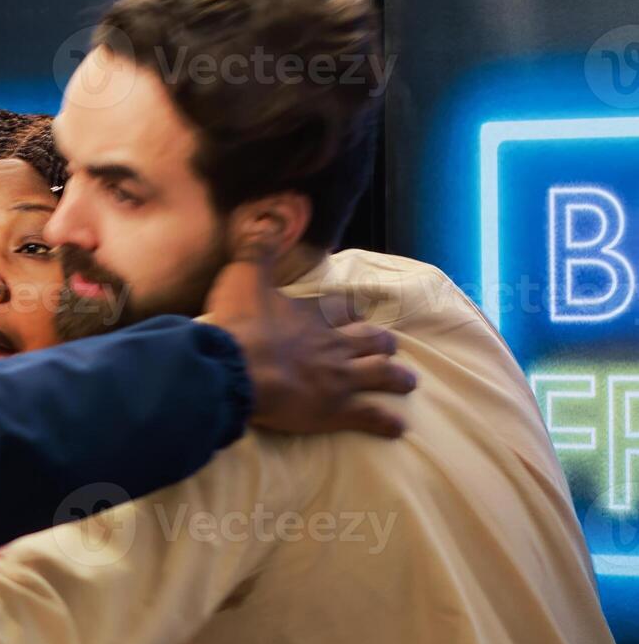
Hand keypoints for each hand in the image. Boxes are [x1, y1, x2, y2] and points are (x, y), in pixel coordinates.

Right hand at [204, 245, 414, 438]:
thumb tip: (270, 216)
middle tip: (389, 346)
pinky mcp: (336, 410)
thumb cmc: (240, 324)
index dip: (354, 310)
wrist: (235, 368)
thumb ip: (260, 247)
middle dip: (384, 342)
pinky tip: (398, 427)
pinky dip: (386, 422)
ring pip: (383, 374)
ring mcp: (340, 378)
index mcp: (316, 315)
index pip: (346, 308)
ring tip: (408, 381)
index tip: (356, 312)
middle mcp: (336, 344)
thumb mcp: (246, 275)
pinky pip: (371, 416)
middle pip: (374, 340)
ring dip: (397, 377)